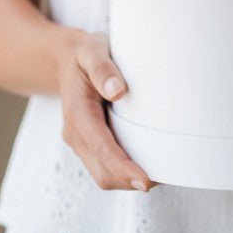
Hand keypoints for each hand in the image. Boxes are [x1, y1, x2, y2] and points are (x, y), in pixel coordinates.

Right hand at [58, 29, 153, 191]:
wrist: (67, 60)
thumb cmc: (84, 56)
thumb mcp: (91, 51)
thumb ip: (102, 68)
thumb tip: (118, 91)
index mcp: (77, 113)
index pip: (101, 149)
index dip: (123, 168)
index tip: (145, 181)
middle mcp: (76, 133)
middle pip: (103, 172)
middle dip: (130, 181)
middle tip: (165, 177)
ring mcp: (82, 141)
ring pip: (104, 175)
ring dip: (128, 179)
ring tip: (160, 173)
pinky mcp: (90, 144)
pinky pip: (105, 166)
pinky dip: (124, 171)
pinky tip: (145, 162)